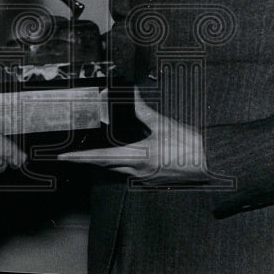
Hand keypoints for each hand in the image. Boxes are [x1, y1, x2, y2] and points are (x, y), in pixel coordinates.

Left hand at [58, 88, 209, 183]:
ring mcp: (146, 178)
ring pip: (117, 171)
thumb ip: (143, 111)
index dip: (80, 157)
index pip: (101, 159)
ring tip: (91, 153)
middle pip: (105, 166)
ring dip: (105, 162)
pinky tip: (122, 157)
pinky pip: (131, 173)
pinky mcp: (154, 180)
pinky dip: (121, 164)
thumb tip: (131, 93)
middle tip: (72, 154)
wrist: (210, 162)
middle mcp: (138, 171)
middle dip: (89, 160)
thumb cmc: (189, 144)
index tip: (63, 157)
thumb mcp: (163, 124)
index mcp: (138, 157)